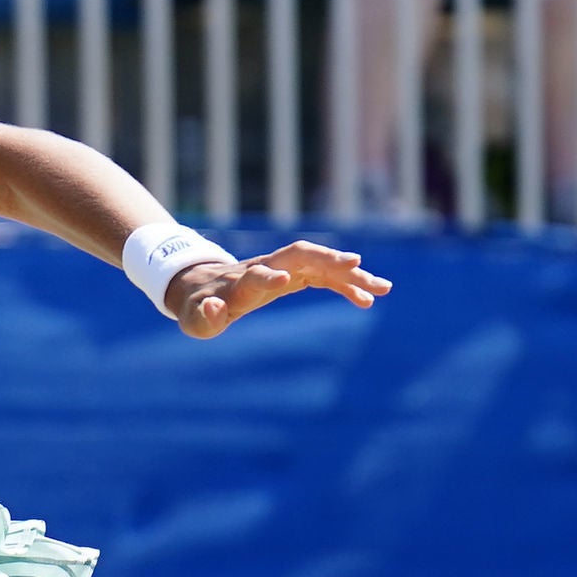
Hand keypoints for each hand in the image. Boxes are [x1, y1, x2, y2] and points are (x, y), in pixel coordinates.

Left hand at [167, 239, 391, 338]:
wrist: (204, 287)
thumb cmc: (199, 308)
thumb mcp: (194, 320)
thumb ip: (203, 318)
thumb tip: (213, 308)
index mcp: (240, 283)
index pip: (256, 274)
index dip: (268, 277)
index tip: (284, 279)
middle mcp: (265, 268)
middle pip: (299, 256)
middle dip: (326, 259)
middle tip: (357, 266)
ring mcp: (282, 268)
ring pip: (319, 263)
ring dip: (349, 274)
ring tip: (382, 288)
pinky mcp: (294, 275)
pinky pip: (325, 276)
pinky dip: (346, 285)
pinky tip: (368, 298)